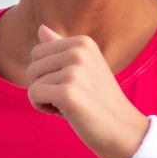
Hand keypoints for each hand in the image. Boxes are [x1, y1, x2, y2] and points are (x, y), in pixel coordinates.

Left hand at [27, 24, 150, 157]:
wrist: (124, 130)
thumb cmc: (99, 101)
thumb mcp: (83, 68)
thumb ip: (61, 47)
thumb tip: (41, 27)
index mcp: (83, 42)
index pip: (38, 52)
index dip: (48, 73)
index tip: (73, 84)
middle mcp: (79, 51)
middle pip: (32, 67)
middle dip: (45, 86)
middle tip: (73, 96)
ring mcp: (74, 72)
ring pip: (32, 83)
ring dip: (47, 100)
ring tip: (73, 105)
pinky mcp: (68, 93)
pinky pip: (33, 96)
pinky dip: (43, 108)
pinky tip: (66, 113)